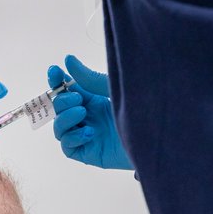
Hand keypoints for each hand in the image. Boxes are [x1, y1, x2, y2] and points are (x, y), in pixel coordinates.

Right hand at [48, 55, 132, 169]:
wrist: (158, 136)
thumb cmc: (143, 109)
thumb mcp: (114, 89)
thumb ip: (90, 78)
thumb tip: (68, 60)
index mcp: (93, 98)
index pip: (67, 89)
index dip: (57, 80)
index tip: (54, 71)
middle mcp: (88, 116)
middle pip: (59, 108)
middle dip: (62, 100)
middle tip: (78, 99)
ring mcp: (87, 135)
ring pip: (60, 128)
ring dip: (64, 118)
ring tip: (83, 113)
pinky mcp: (90, 153)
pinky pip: (68, 146)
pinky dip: (72, 137)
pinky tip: (90, 132)